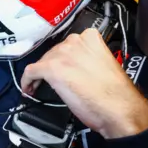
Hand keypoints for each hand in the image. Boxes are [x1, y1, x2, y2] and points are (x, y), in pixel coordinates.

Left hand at [21, 29, 147, 138]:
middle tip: (49, 81)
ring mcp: (63, 54)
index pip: (68, 45)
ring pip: (42, 61)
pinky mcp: (52, 69)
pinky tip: (29, 89)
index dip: (62, 58)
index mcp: (91, 38)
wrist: (120, 109)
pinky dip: (27, 81)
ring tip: (39, 87)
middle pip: (53, 52)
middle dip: (51, 66)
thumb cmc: (116, 94)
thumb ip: (88, 59)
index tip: (61, 66)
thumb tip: (74, 68)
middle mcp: (75, 41)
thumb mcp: (103, 65)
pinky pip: (31, 71)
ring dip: (40, 74)